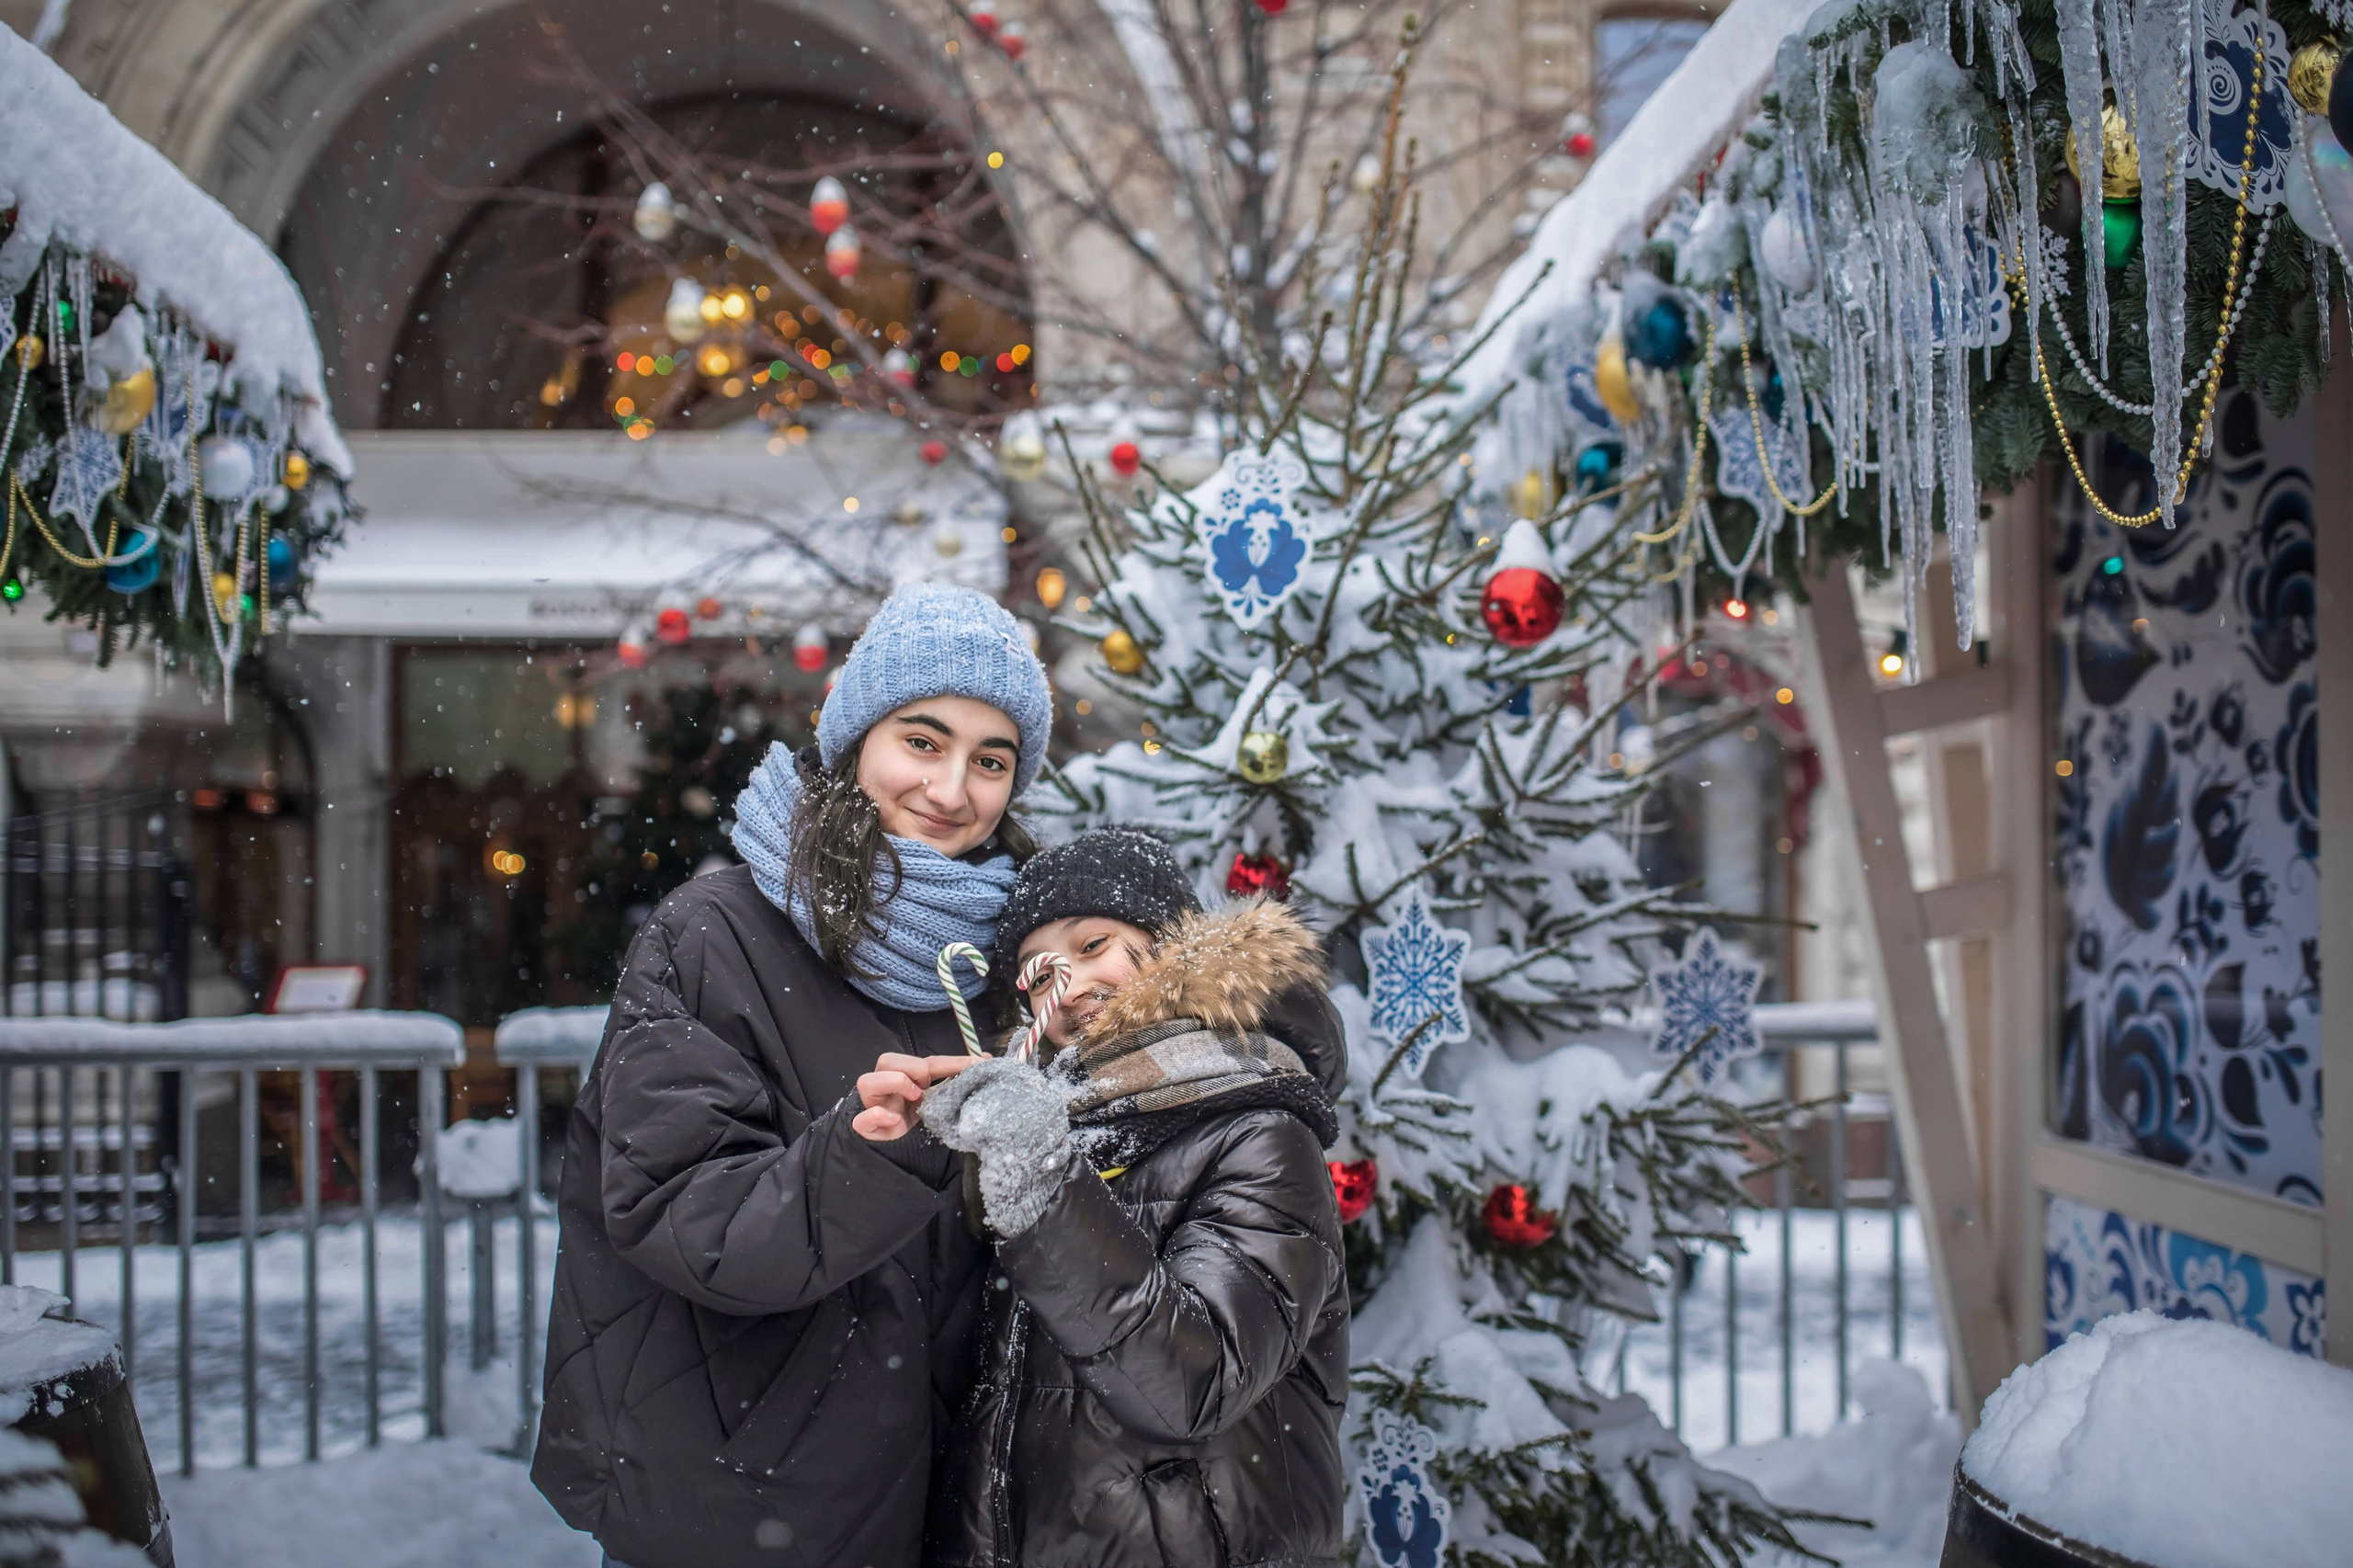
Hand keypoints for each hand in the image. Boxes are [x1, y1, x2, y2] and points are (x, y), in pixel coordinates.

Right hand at [854, 1053, 978, 1140]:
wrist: (901, 1150)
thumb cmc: (919, 1118)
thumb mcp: (938, 1099)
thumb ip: (955, 1082)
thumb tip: (985, 1059)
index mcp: (908, 1078)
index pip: (927, 1062)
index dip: (952, 1061)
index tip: (977, 1064)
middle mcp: (887, 1087)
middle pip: (887, 1061)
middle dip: (912, 1068)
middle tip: (928, 1085)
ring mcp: (875, 1107)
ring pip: (867, 1082)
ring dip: (894, 1083)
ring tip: (915, 1098)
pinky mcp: (867, 1129)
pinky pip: (861, 1120)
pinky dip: (876, 1116)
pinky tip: (895, 1120)